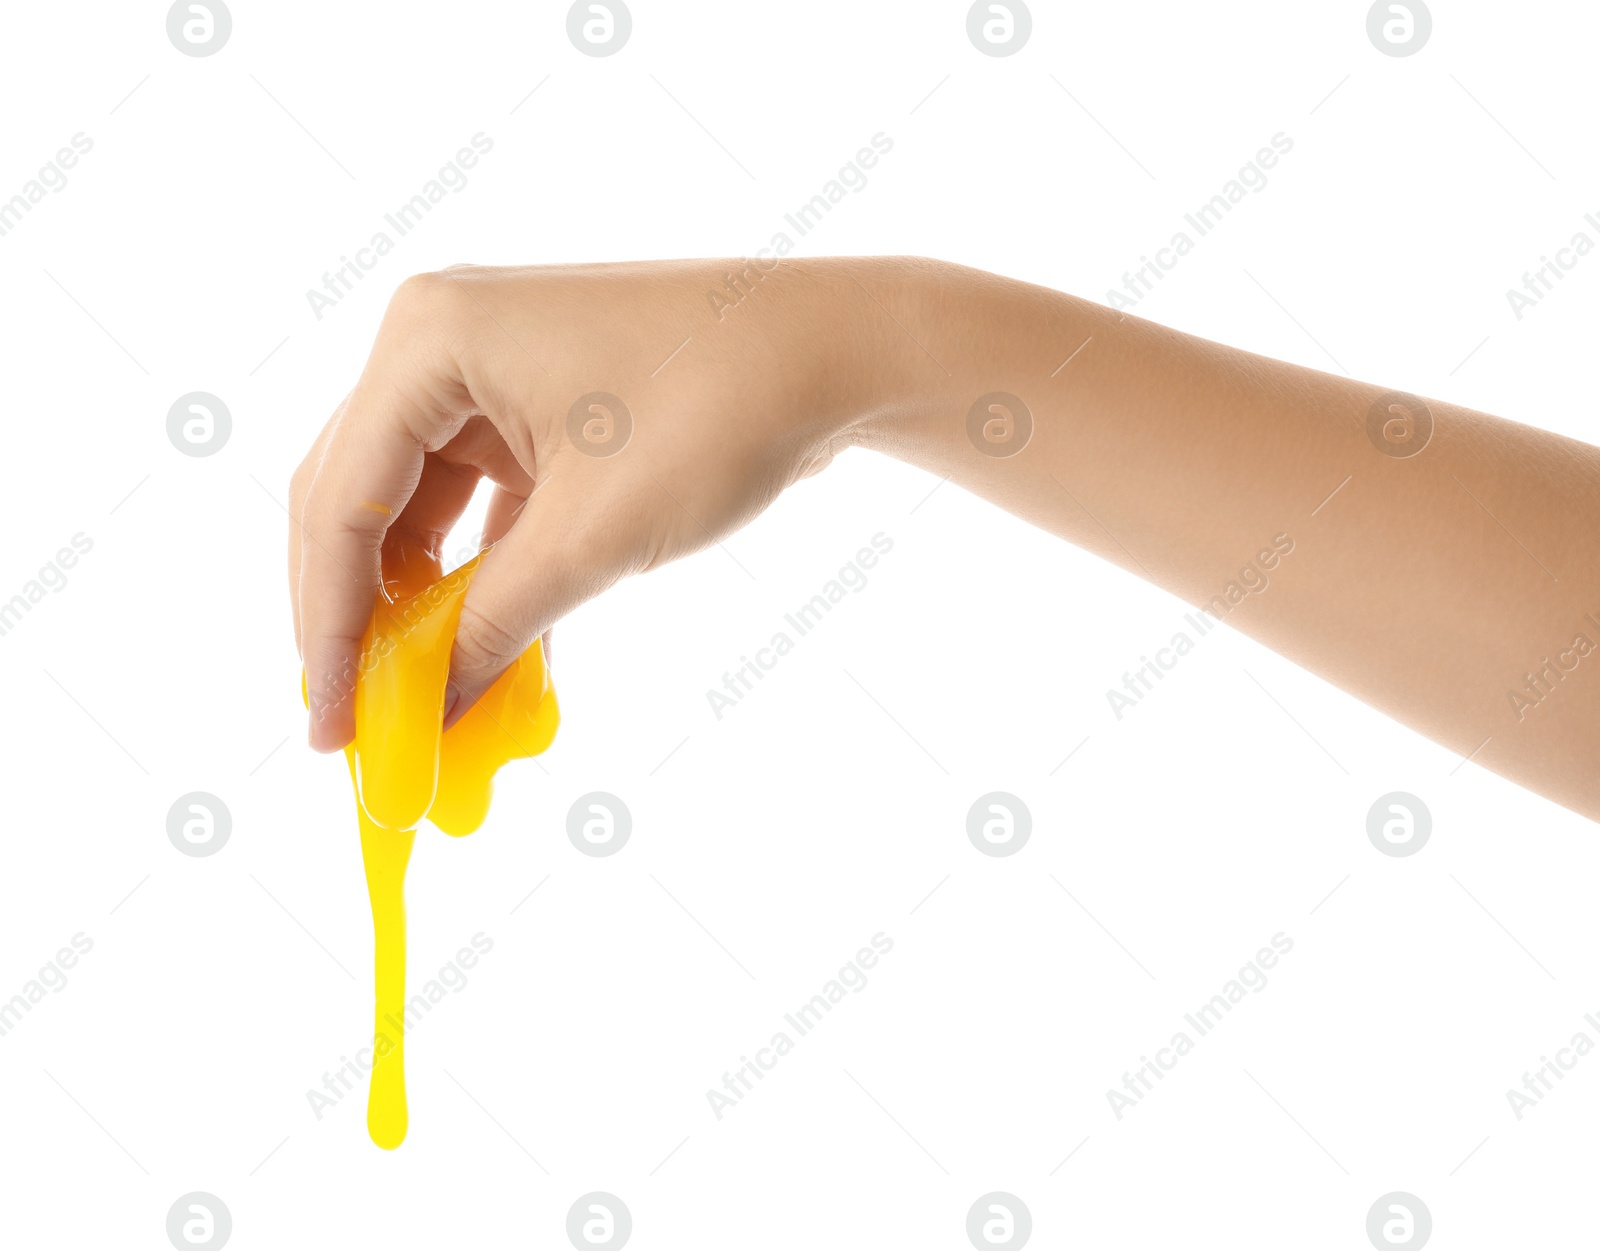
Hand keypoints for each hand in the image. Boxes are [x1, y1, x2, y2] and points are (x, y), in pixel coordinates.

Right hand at [288, 259, 884, 750]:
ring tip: (407, 696)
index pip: (340, 502)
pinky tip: (474, 649)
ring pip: (413, 507)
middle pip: (356, 499)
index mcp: (430, 341)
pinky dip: (476, 573)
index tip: (328, 723)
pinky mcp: (533, 401)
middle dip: (355, 616)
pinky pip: (476, 501)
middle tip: (349, 720)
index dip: (325, 625)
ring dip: (416, 602)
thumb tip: (426, 707)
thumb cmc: (722, 411)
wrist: (836, 351)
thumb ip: (493, 623)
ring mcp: (486, 367)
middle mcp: (439, 339)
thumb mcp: (595, 535)